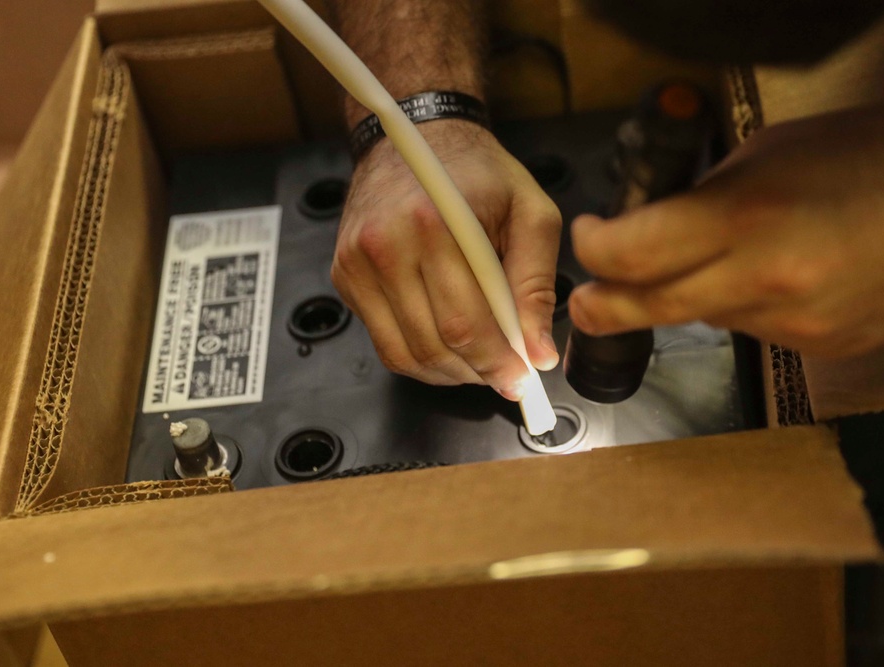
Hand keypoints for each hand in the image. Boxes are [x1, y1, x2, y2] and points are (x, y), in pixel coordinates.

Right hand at [331, 119, 561, 398]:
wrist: (418, 132)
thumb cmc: (479, 171)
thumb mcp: (531, 214)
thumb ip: (536, 285)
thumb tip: (538, 353)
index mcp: (435, 224)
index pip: (465, 324)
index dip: (497, 364)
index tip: (522, 382)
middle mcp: (386, 244)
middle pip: (433, 346)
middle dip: (477, 372)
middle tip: (506, 375)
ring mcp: (357, 263)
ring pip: (405, 354)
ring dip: (449, 373)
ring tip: (479, 361)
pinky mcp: (345, 275)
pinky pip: (383, 341)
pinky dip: (419, 356)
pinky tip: (447, 344)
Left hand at [569, 101, 883, 356]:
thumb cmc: (871, 157)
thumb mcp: (768, 152)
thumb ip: (700, 195)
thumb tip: (650, 223)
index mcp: (747, 217)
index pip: (632, 254)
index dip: (594, 249)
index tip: (589, 237)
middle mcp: (766, 281)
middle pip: (651, 310)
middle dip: (604, 307)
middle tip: (585, 304)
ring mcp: (794, 324)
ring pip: (703, 322)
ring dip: (685, 298)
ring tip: (716, 259)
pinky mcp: (819, 349)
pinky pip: (752, 332)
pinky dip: (739, 308)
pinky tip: (767, 277)